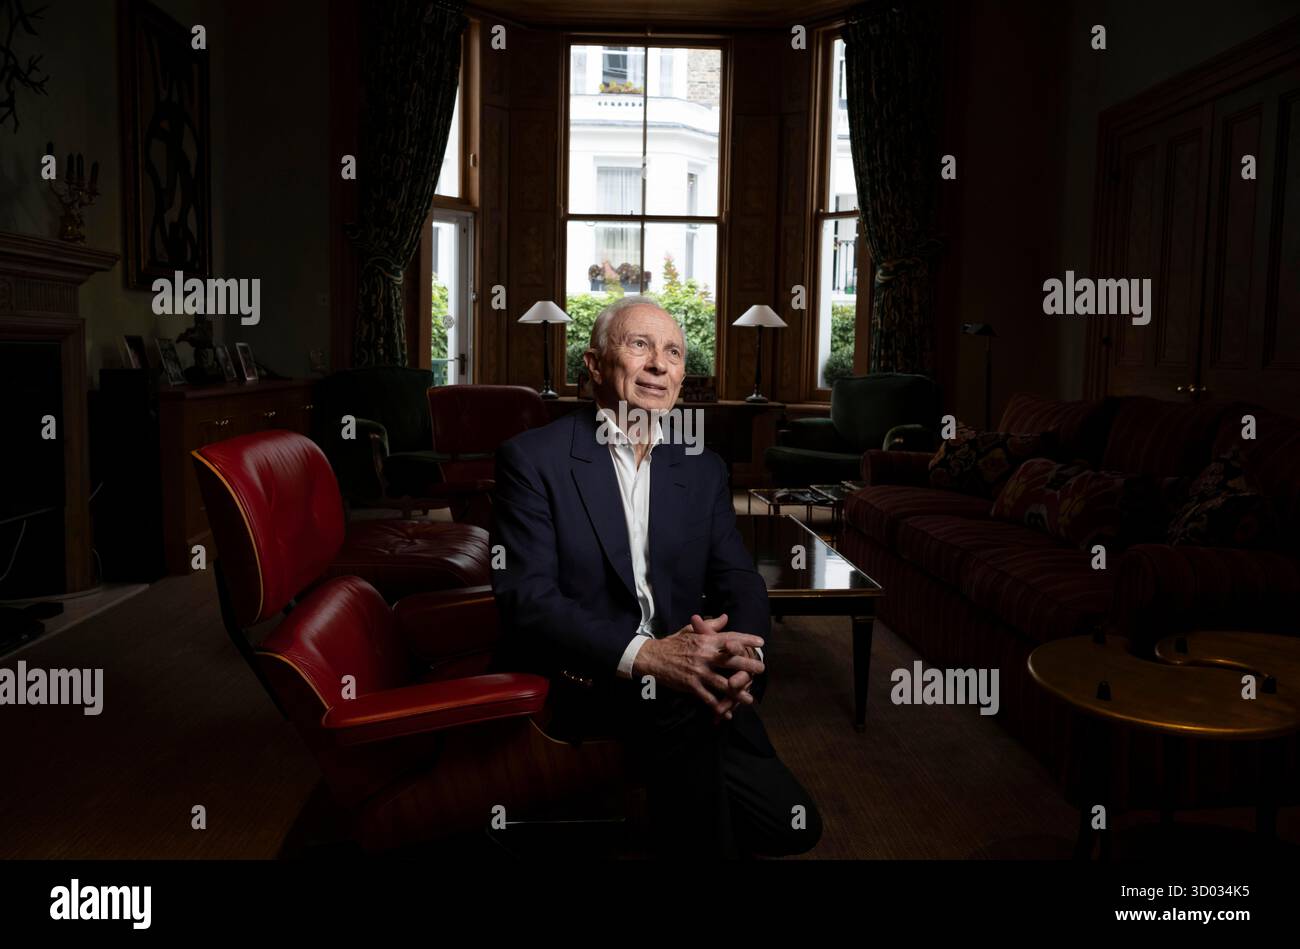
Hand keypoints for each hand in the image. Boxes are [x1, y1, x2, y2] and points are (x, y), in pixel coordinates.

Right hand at [633, 613, 764, 717]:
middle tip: (761, 669)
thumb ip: (710, 626)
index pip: (730, 638)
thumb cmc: (673, 643)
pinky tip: (727, 714)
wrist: (652, 657)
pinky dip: (718, 707)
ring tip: (749, 699)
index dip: (746, 639)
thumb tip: (725, 617)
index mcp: (706, 640)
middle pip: (732, 661)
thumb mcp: (690, 631)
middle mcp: (705, 655)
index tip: (760, 642)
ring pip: (723, 684)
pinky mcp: (691, 685)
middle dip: (748, 665)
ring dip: (738, 693)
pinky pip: (708, 698)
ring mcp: (699, 671)